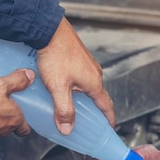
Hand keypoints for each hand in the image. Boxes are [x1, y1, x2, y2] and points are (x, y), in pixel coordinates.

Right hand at [0, 69, 33, 138]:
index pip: (24, 128)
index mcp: (13, 119)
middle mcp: (0, 127)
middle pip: (6, 118)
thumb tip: (29, 76)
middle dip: (3, 106)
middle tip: (2, 94)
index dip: (25, 121)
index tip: (25, 111)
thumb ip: (16, 80)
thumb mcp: (1, 85)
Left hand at [37, 17, 115, 134]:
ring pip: (88, 85)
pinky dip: (76, 85)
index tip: (109, 127)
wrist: (49, 30)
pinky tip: (63, 86)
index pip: (107, 105)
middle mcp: (94, 72)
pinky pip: (81, 76)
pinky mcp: (78, 57)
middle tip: (87, 120)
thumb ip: (63, 109)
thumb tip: (67, 128)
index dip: (109, 118)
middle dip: (94, 109)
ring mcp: (87, 63)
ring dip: (83, 96)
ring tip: (71, 105)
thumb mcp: (58, 87)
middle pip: (97, 96)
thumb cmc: (56, 54)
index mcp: (94, 82)